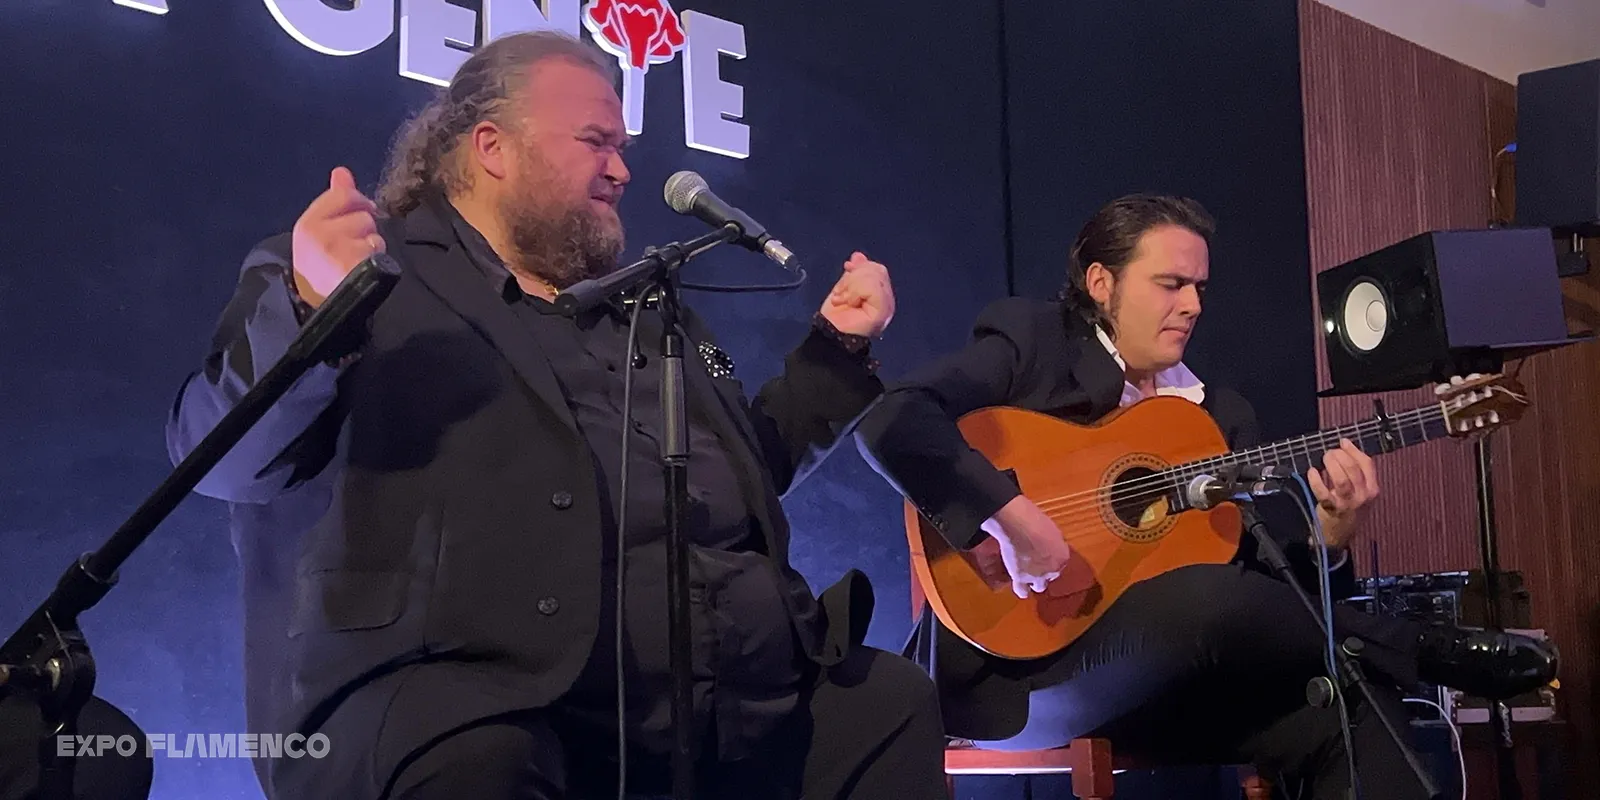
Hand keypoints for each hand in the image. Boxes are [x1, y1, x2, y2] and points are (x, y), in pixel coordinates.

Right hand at [291, 167, 384, 308]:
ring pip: (374, 234)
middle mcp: (320, 236)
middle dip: (364, 228)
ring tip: (357, 258)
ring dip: (372, 245)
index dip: (358, 201)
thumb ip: (334, 198)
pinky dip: (376, 258)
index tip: (361, 211)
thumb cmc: (320, 263)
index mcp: (307, 224)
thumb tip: (342, 171)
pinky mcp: (354, 268)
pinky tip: (364, 268)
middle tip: (352, 245)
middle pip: (363, 215)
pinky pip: (378, 251)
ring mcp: (337, 253)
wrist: (318, 304)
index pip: (343, 195)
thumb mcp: (318, 229)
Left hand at [819, 252, 893, 337]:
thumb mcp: (844, 288)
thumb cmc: (836, 318)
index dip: (861, 266)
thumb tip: (858, 255)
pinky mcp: (883, 310)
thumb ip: (854, 274)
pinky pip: (872, 287)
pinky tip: (848, 302)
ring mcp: (887, 305)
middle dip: (854, 276)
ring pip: (874, 276)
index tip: (847, 267)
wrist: (831, 336)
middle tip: (841, 293)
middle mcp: (888, 299)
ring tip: (842, 299)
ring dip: (852, 285)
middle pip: (877, 270)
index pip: (877, 268)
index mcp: (880, 294)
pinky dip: (855, 291)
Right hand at [982, 495, 1072, 598]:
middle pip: (1052, 574)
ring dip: (1036, 583)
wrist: (1021, 526)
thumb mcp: (1051, 528)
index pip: (1060, 561)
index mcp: (1063, 555)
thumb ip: (1052, 539)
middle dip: (1045, 570)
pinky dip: (1022, 591)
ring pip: (1039, 586)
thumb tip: (1048, 540)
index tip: (1045, 554)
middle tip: (1037, 563)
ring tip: (1030, 579)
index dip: (1052, 558)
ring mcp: (1038, 575)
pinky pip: (1022, 590)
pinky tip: (1021, 590)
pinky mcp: (1021, 578)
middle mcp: (1053, 568)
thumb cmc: (1035, 522)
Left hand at [1307, 438, 1378, 548]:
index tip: (1343, 442)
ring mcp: (1347, 503)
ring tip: (1324, 459)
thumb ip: (1357, 475)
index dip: (1354, 450)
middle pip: (1353, 469)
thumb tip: (1344, 449)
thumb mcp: (1361, 493)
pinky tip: (1312, 471)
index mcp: (1372, 489)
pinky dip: (1316, 480)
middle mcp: (1363, 496)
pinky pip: (1323, 492)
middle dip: (1340, 455)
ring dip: (1331, 464)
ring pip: (1341, 479)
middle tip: (1330, 452)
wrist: (1340, 535)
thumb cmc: (1349, 509)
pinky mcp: (1332, 509)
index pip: (1367, 464)